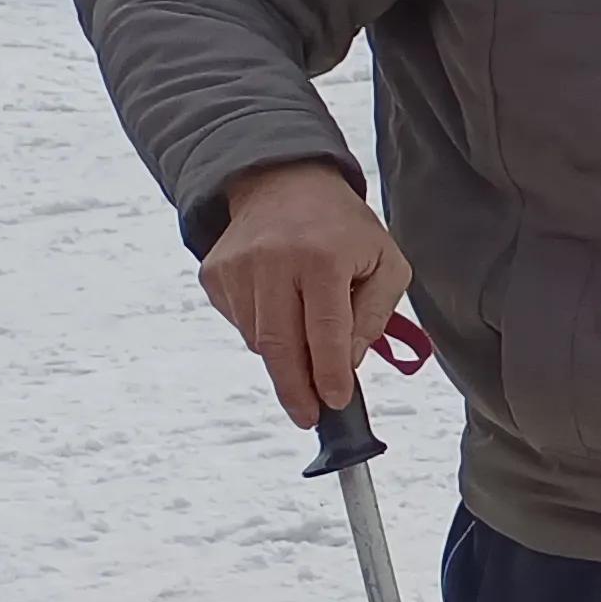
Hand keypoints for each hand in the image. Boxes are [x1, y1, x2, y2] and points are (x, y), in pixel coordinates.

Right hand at [202, 159, 412, 423]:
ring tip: (307, 347)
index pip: (325, 328)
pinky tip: (282, 310)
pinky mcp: (214, 273)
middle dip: (295, 389)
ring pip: (258, 339)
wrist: (284, 183)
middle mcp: (273, 260)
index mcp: (322, 256)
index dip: (329, 372)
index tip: (335, 403)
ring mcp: (237, 267)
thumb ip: (374, 316)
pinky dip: (263, 332)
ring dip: (283, 358)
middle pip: (279, 344)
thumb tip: (347, 363)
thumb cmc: (345, 230)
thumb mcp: (386, 263)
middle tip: (309, 417)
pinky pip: (240, 323)